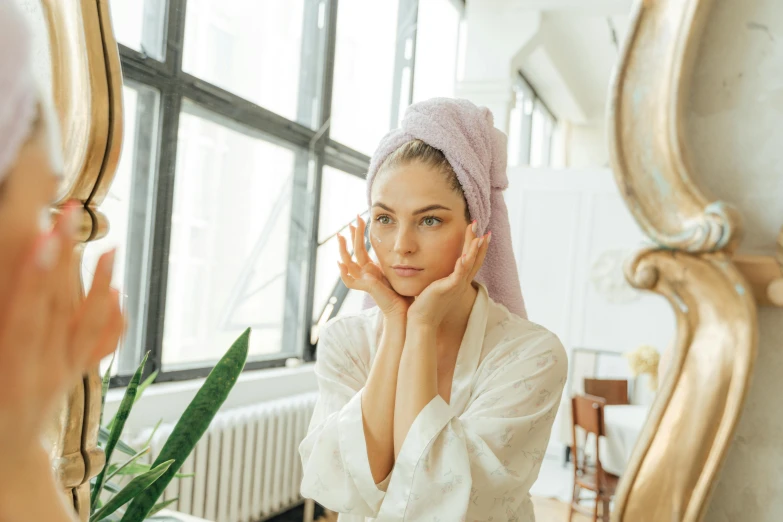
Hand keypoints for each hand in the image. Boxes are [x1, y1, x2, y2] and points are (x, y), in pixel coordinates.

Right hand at [0, 201, 124, 468]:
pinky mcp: (75, 378)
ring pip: (87, 325)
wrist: (3, 464)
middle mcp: (42, 370)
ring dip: (99, 285)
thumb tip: (16, 293)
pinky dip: (112, 322)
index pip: (23, 314)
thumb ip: (3, 327)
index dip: (34, 276)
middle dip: (63, 260)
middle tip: (70, 217)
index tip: (43, 238)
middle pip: (56, 308)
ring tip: (111, 251)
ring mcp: (64, 374)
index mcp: (11, 369)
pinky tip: (119, 295)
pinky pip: (99, 348)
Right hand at [337, 214, 412, 318]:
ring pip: (348, 263)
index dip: (359, 235)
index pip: (362, 249)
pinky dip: (344, 274)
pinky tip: (340, 264)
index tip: (360, 219)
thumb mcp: (401, 270)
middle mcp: (366, 274)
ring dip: (343, 249)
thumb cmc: (406, 292)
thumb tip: (407, 244)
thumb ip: (399, 259)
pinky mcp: (366, 287)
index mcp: (373, 269)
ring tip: (340, 235)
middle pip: (354, 252)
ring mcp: (364, 280)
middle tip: (352, 220)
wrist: (406, 309)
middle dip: (352, 236)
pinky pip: (350, 282)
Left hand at [407, 222, 489, 327]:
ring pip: (469, 265)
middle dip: (479, 243)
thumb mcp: (435, 286)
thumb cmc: (426, 305)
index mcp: (458, 282)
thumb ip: (439, 276)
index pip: (472, 261)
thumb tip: (433, 266)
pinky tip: (464, 256)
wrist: (422, 322)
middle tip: (482, 227)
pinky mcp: (447, 290)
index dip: (478, 247)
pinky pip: (457, 276)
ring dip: (474, 250)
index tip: (482, 233)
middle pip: (474, 260)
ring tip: (479, 237)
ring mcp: (456, 286)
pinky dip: (462, 266)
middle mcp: (461, 283)